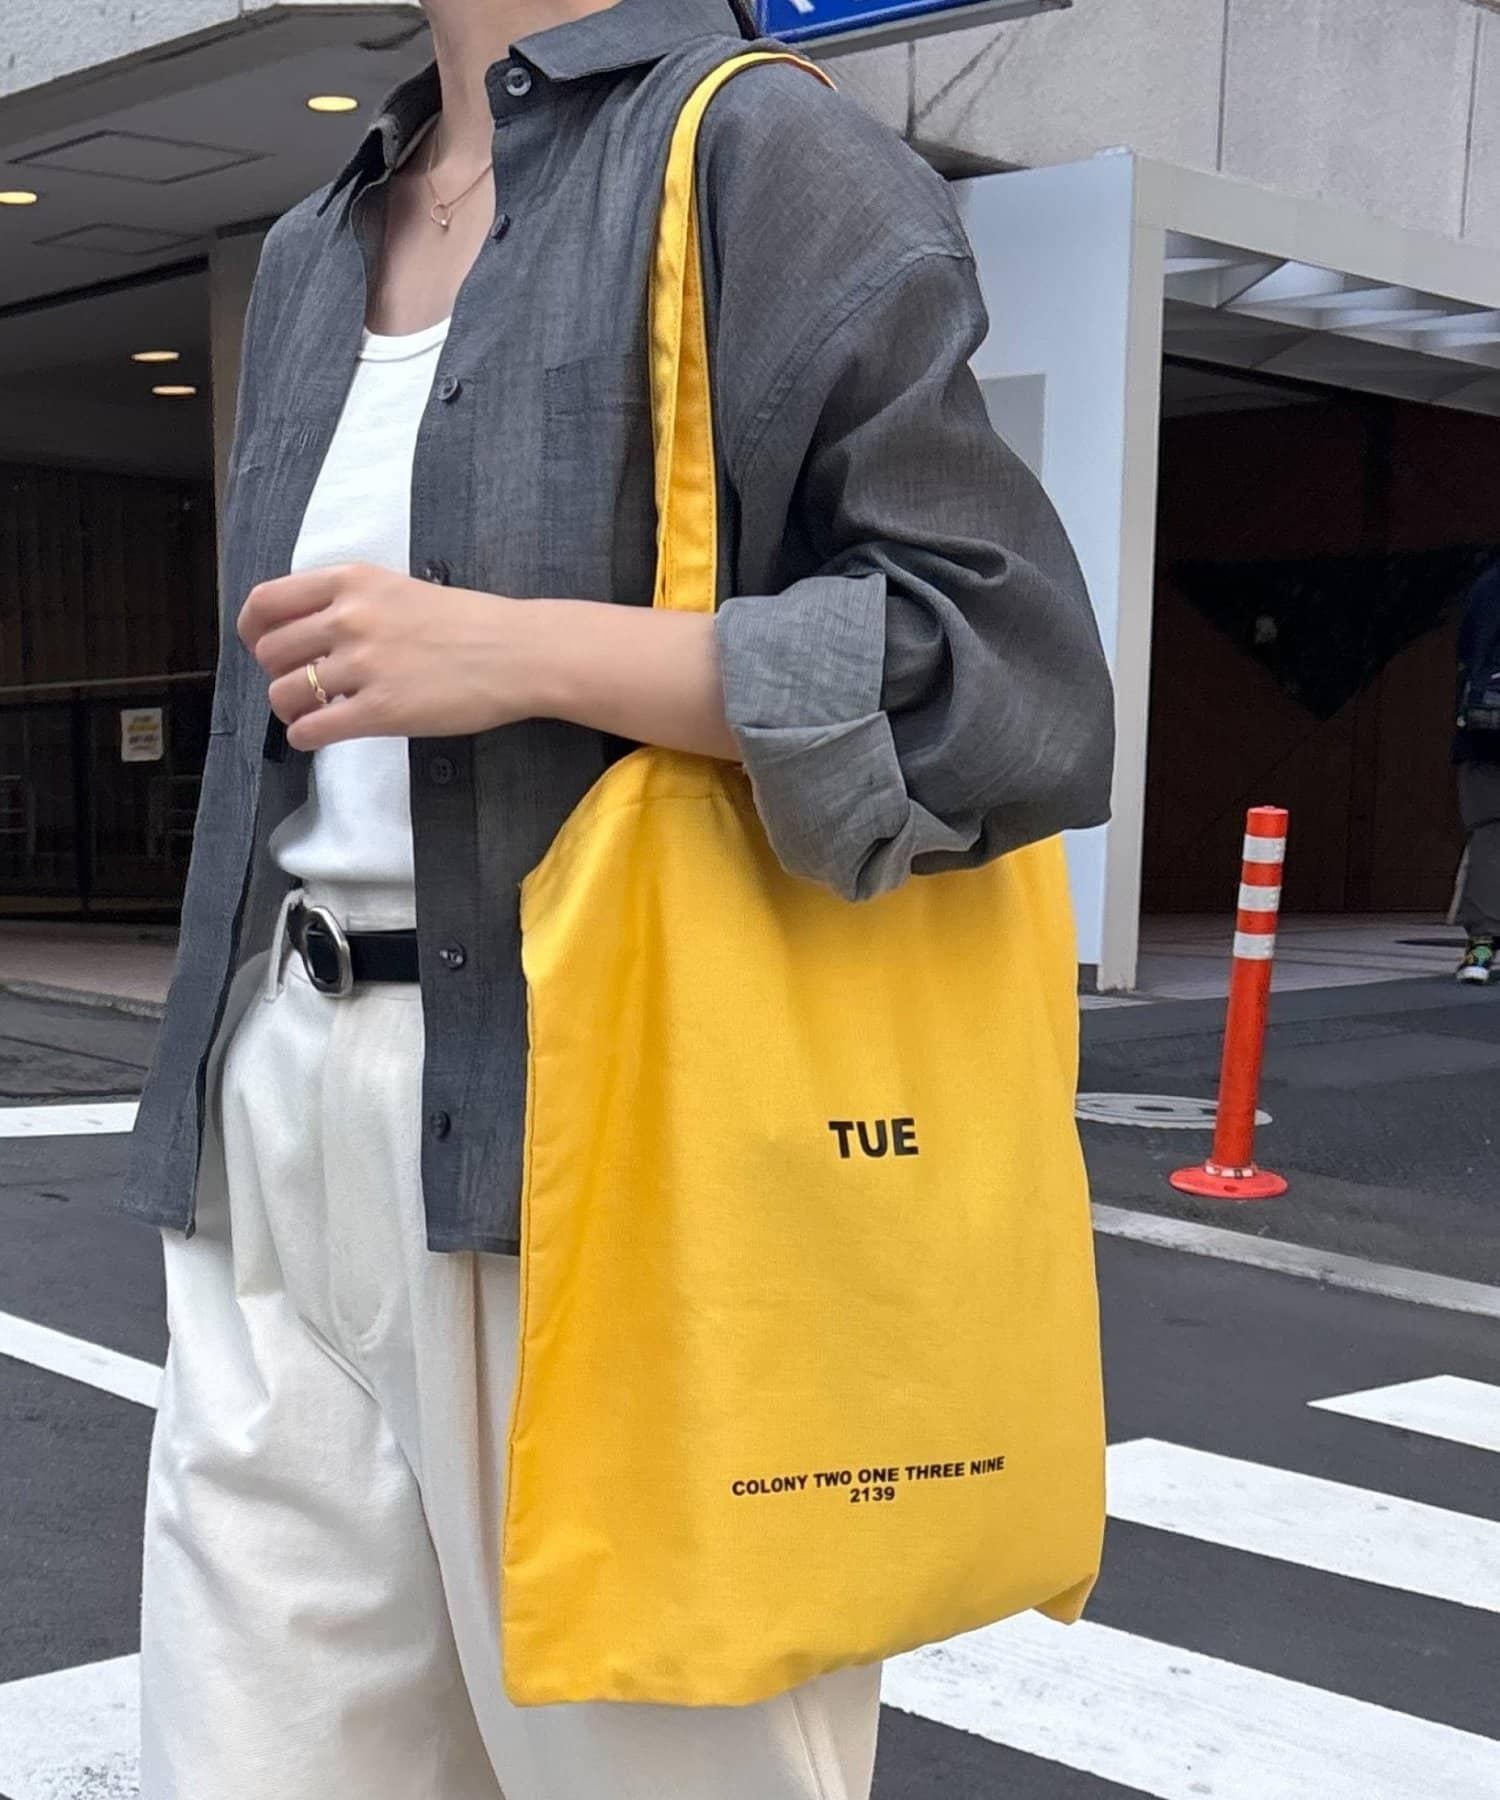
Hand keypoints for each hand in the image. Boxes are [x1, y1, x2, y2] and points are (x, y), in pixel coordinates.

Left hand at [238, 563, 542, 751]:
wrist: (516, 654)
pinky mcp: (379, 711)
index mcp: (351, 582)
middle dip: (277, 674)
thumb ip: (349, 602)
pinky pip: (311, 730)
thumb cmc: (467, 623)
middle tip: (302, 685)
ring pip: (284, 694)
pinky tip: (319, 735)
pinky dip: (305, 736)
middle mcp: (349, 618)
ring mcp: (363, 666)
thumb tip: (305, 633)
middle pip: (270, 653)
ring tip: (315, 712)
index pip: (266, 602)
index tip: (262, 647)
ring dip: (291, 709)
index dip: (252, 631)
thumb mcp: (398, 589)